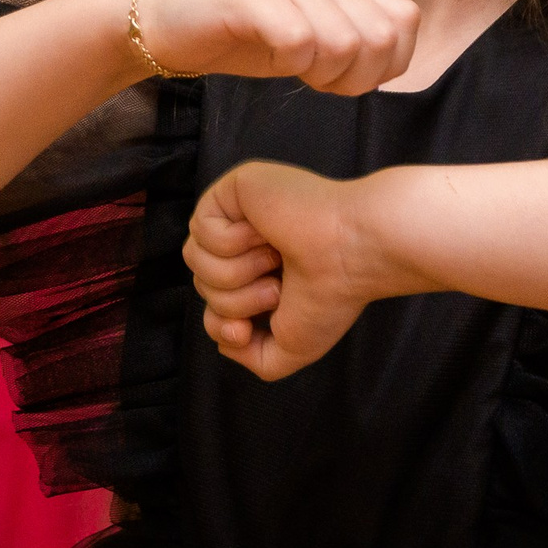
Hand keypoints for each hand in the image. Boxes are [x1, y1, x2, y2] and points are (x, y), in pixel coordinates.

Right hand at [136, 0, 417, 92]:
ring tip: (295, 69)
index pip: (405, 21)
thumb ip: (352, 40)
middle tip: (318, 80)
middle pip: (381, 38)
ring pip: (344, 43)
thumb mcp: (312, 39)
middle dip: (356, 77)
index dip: (387, 63)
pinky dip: (290, 65)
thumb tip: (391, 63)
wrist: (170, 23)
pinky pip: (298, 42)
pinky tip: (273, 59)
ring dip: (322, 74)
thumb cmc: (243, 37)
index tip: (347, 76)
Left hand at [185, 162, 399, 380]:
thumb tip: (224, 342)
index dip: (219, 323)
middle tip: (278, 287)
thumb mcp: (293, 347)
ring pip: (195, 258)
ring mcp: (241, 213)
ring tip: (274, 260)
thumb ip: (257, 358)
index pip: (212, 301)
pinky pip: (201, 227)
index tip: (243, 329)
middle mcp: (249, 242)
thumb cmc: (331, 296)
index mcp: (263, 273)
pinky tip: (267, 232)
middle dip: (234, 299)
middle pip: (201, 283)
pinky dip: (233, 241)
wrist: (352, 254)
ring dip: (235, 272)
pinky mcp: (234, 188)